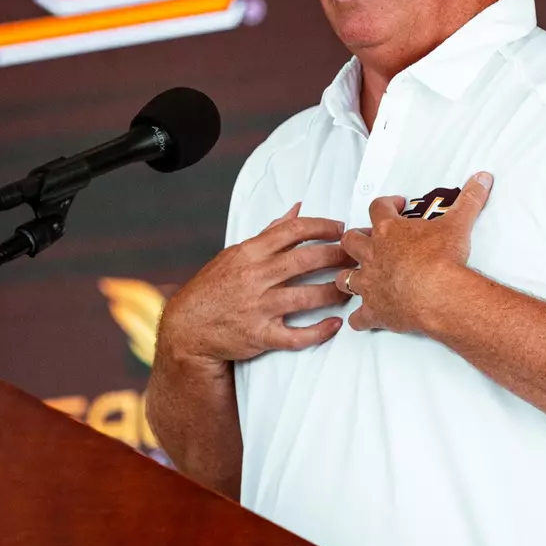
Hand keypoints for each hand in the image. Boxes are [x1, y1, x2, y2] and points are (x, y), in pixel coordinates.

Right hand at [157, 203, 352, 367]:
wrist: (188, 326)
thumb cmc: (214, 287)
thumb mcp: (236, 253)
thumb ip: (269, 232)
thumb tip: (296, 210)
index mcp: (250, 252)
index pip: (294, 231)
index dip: (323, 227)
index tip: (341, 229)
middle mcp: (255, 277)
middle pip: (306, 261)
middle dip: (337, 256)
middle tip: (357, 256)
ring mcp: (258, 307)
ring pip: (306, 297)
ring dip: (334, 292)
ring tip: (352, 288)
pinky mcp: (260, 335)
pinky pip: (296, 335)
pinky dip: (319, 331)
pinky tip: (335, 323)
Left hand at [338, 172, 492, 333]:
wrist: (438, 293)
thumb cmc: (443, 257)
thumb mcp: (458, 223)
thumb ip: (470, 199)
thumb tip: (483, 177)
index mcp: (388, 231)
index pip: (377, 208)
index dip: (385, 204)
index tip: (395, 205)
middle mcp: (373, 255)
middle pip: (350, 241)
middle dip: (356, 239)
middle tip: (371, 241)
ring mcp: (370, 284)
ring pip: (345, 278)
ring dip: (350, 277)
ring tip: (361, 278)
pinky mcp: (375, 310)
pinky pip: (359, 317)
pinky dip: (360, 319)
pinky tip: (363, 320)